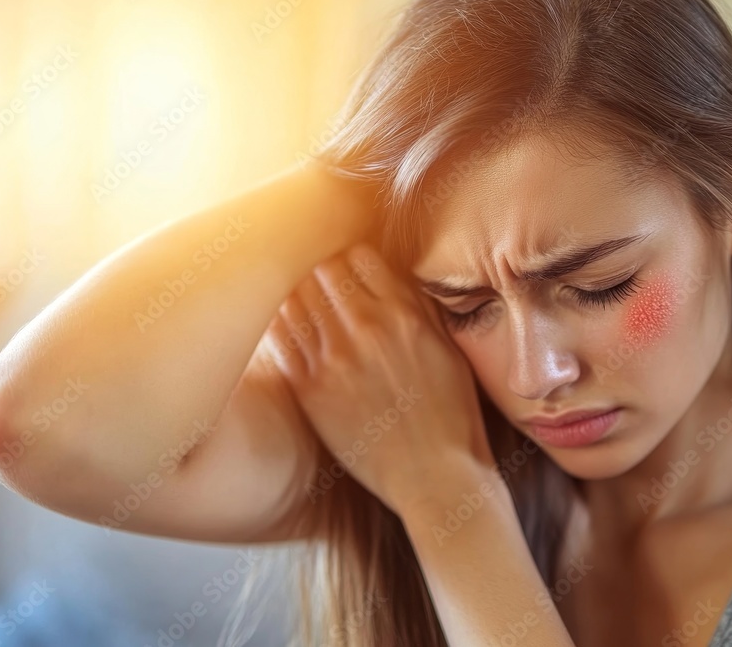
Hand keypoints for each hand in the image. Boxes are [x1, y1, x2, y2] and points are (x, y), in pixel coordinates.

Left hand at [266, 242, 494, 514]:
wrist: (435, 477)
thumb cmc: (450, 416)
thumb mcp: (448, 350)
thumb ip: (417, 309)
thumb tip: (391, 277)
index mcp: (404, 315)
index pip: (359, 255)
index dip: (354, 261)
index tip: (353, 273)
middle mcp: (366, 329)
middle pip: (323, 269)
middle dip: (324, 273)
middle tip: (327, 289)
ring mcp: (333, 359)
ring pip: (296, 298)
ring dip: (301, 296)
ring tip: (309, 309)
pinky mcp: (309, 389)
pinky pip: (281, 338)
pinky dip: (284, 326)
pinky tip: (294, 333)